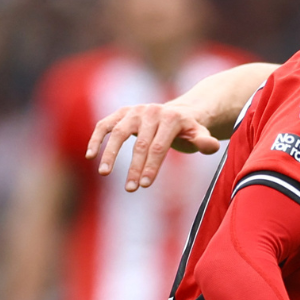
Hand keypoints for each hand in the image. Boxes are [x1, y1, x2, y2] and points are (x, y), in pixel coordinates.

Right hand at [86, 103, 222, 191]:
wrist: (179, 113)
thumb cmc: (189, 132)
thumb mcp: (200, 136)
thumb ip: (205, 142)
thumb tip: (209, 146)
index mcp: (171, 118)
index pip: (158, 146)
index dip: (151, 167)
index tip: (145, 185)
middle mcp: (151, 111)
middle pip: (139, 143)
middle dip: (135, 168)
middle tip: (130, 189)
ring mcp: (134, 111)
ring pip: (117, 132)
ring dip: (110, 154)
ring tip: (104, 173)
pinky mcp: (121, 113)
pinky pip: (104, 125)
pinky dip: (95, 138)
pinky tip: (90, 155)